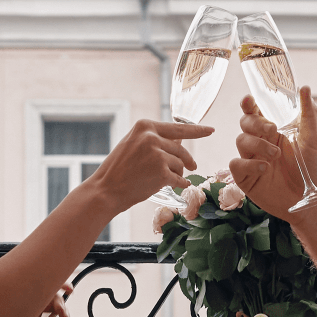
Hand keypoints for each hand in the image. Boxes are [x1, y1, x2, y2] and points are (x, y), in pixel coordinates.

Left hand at [11, 283, 73, 316]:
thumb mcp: (9, 300)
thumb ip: (25, 293)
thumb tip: (38, 280)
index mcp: (24, 289)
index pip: (44, 282)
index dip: (59, 283)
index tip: (69, 289)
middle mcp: (29, 300)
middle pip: (51, 298)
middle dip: (61, 303)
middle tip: (63, 313)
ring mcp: (31, 313)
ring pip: (51, 310)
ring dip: (60, 313)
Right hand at [83, 119, 210, 209]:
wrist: (105, 190)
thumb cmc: (117, 170)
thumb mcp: (132, 145)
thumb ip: (153, 140)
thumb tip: (179, 141)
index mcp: (144, 126)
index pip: (177, 128)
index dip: (197, 130)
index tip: (210, 130)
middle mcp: (151, 137)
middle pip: (181, 148)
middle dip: (188, 160)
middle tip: (193, 167)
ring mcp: (157, 154)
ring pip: (180, 164)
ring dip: (178, 173)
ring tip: (169, 179)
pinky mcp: (161, 172)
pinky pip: (179, 178)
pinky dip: (179, 183)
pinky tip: (174, 186)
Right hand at [229, 86, 316, 223]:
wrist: (311, 200)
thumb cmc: (312, 170)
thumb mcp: (313, 139)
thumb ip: (308, 114)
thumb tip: (304, 87)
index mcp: (272, 133)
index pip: (255, 113)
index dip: (249, 105)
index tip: (249, 100)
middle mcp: (259, 144)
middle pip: (244, 124)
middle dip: (255, 124)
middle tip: (272, 130)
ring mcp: (251, 160)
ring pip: (240, 141)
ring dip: (257, 144)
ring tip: (275, 154)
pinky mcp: (245, 178)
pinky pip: (236, 165)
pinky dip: (248, 164)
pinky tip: (264, 167)